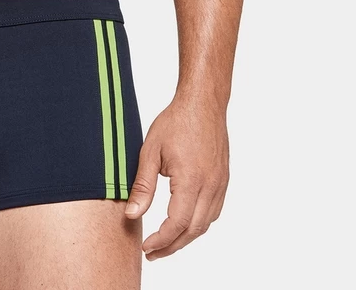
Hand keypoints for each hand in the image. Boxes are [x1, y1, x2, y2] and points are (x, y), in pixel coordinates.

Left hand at [123, 95, 228, 259]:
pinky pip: (214, 211)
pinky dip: (199, 223)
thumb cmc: (176, 121)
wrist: (202, 103)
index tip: (146, 247)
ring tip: (166, 242)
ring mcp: (220, 183)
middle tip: (153, 252)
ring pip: (206, 224)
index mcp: (191, 179)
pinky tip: (186, 223)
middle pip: (193, 230)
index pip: (177, 223)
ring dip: (186, 237)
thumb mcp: (151, 151)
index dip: (161, 240)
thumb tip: (132, 214)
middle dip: (172, 246)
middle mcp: (210, 185)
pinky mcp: (223, 179)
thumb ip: (143, 185)